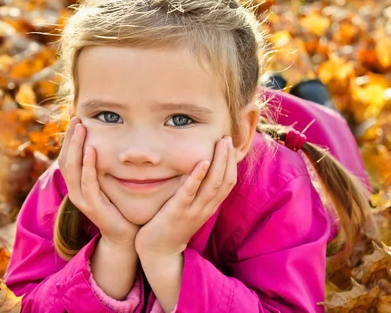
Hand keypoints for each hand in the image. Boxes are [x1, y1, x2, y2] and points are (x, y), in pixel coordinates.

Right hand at [58, 118, 139, 247]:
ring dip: (76, 146)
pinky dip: (88, 165)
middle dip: (70, 138)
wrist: (124, 236)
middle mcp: (75, 191)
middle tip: (76, 119)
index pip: (66, 157)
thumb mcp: (108, 183)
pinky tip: (91, 150)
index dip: (69, 139)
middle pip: (65, 159)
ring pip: (72, 168)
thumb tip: (109, 143)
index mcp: (77, 185)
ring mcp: (81, 199)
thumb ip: (104, 167)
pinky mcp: (92, 206)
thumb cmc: (119, 207)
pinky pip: (87, 182)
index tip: (76, 120)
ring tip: (80, 129)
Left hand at [135, 136, 236, 259]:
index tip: (231, 145)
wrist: (158, 253)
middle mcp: (205, 208)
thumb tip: (199, 172)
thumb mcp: (189, 209)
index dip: (232, 164)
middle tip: (227, 138)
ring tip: (221, 143)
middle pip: (225, 180)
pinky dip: (197, 176)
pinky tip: (202, 161)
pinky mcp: (177, 212)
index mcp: (209, 206)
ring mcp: (193, 211)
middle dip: (228, 158)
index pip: (228, 182)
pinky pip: (190, 192)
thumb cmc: (170, 227)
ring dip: (219, 162)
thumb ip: (196, 193)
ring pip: (213, 184)